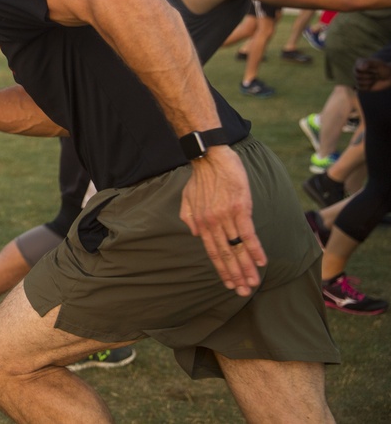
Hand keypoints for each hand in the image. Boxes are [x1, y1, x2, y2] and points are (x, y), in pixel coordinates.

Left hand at [179, 147, 266, 296]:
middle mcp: (212, 224)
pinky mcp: (239, 208)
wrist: (209, 157)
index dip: (222, 269)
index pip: (212, 252)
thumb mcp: (187, 199)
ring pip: (237, 248)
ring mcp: (226, 217)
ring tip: (253, 283)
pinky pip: (248, 233)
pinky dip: (254, 249)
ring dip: (247, 268)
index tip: (229, 284)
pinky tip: (261, 262)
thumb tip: (194, 235)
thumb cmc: (200, 178)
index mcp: (200, 224)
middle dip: (235, 276)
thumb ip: (188, 218)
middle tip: (244, 292)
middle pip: (225, 255)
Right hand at [354, 57, 390, 91]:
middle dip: (369, 76)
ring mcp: (359, 78)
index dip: (365, 70)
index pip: (356, 68)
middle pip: (357, 76)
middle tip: (377, 73)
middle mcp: (358, 70)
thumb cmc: (384, 68)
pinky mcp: (361, 86)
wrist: (390, 77)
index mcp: (359, 63)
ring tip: (375, 78)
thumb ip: (368, 63)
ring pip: (359, 82)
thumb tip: (361, 68)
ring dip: (369, 81)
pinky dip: (367, 86)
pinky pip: (359, 88)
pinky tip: (372, 84)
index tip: (372, 68)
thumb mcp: (377, 63)